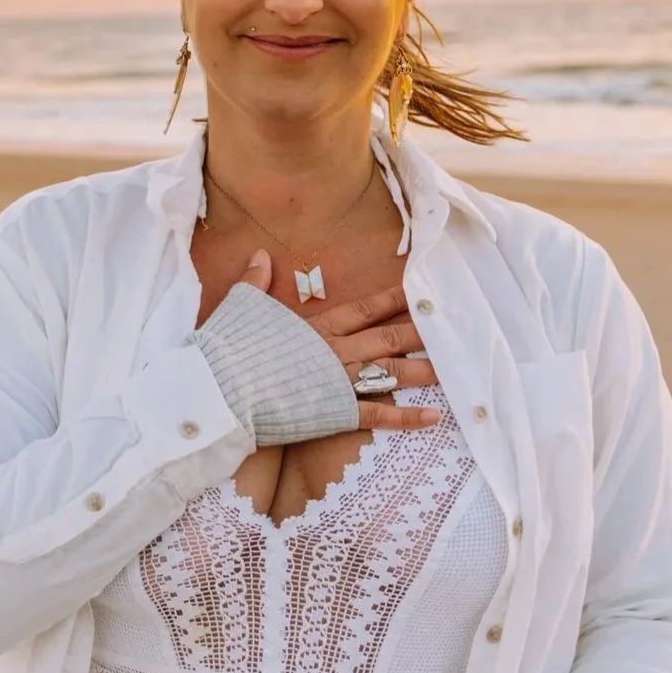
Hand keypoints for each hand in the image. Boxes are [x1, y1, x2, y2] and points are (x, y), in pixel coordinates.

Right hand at [239, 252, 439, 431]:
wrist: (218, 389)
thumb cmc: (226, 349)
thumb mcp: (241, 307)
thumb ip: (256, 281)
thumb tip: (262, 254)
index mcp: (315, 326)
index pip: (365, 307)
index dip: (394, 298)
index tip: (419, 291)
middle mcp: (335, 349)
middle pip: (389, 336)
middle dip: (421, 332)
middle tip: (452, 328)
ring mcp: (338, 381)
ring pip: (392, 372)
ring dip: (423, 370)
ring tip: (453, 369)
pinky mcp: (335, 413)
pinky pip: (378, 414)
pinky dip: (407, 417)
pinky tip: (433, 416)